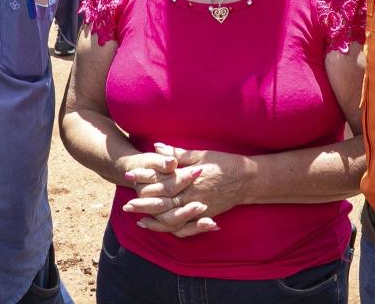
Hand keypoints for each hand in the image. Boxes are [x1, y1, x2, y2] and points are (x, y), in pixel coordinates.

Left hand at [124, 143, 250, 235]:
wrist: (247, 180)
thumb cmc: (224, 163)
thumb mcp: (201, 154)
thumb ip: (177, 153)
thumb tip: (156, 146)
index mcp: (188, 177)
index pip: (161, 179)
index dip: (144, 177)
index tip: (130, 175)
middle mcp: (191, 195)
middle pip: (163, 201)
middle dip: (144, 203)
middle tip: (127, 204)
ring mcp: (197, 208)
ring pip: (171, 217)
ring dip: (154, 219)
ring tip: (138, 219)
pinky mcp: (203, 216)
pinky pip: (184, 227)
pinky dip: (170, 228)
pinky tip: (160, 227)